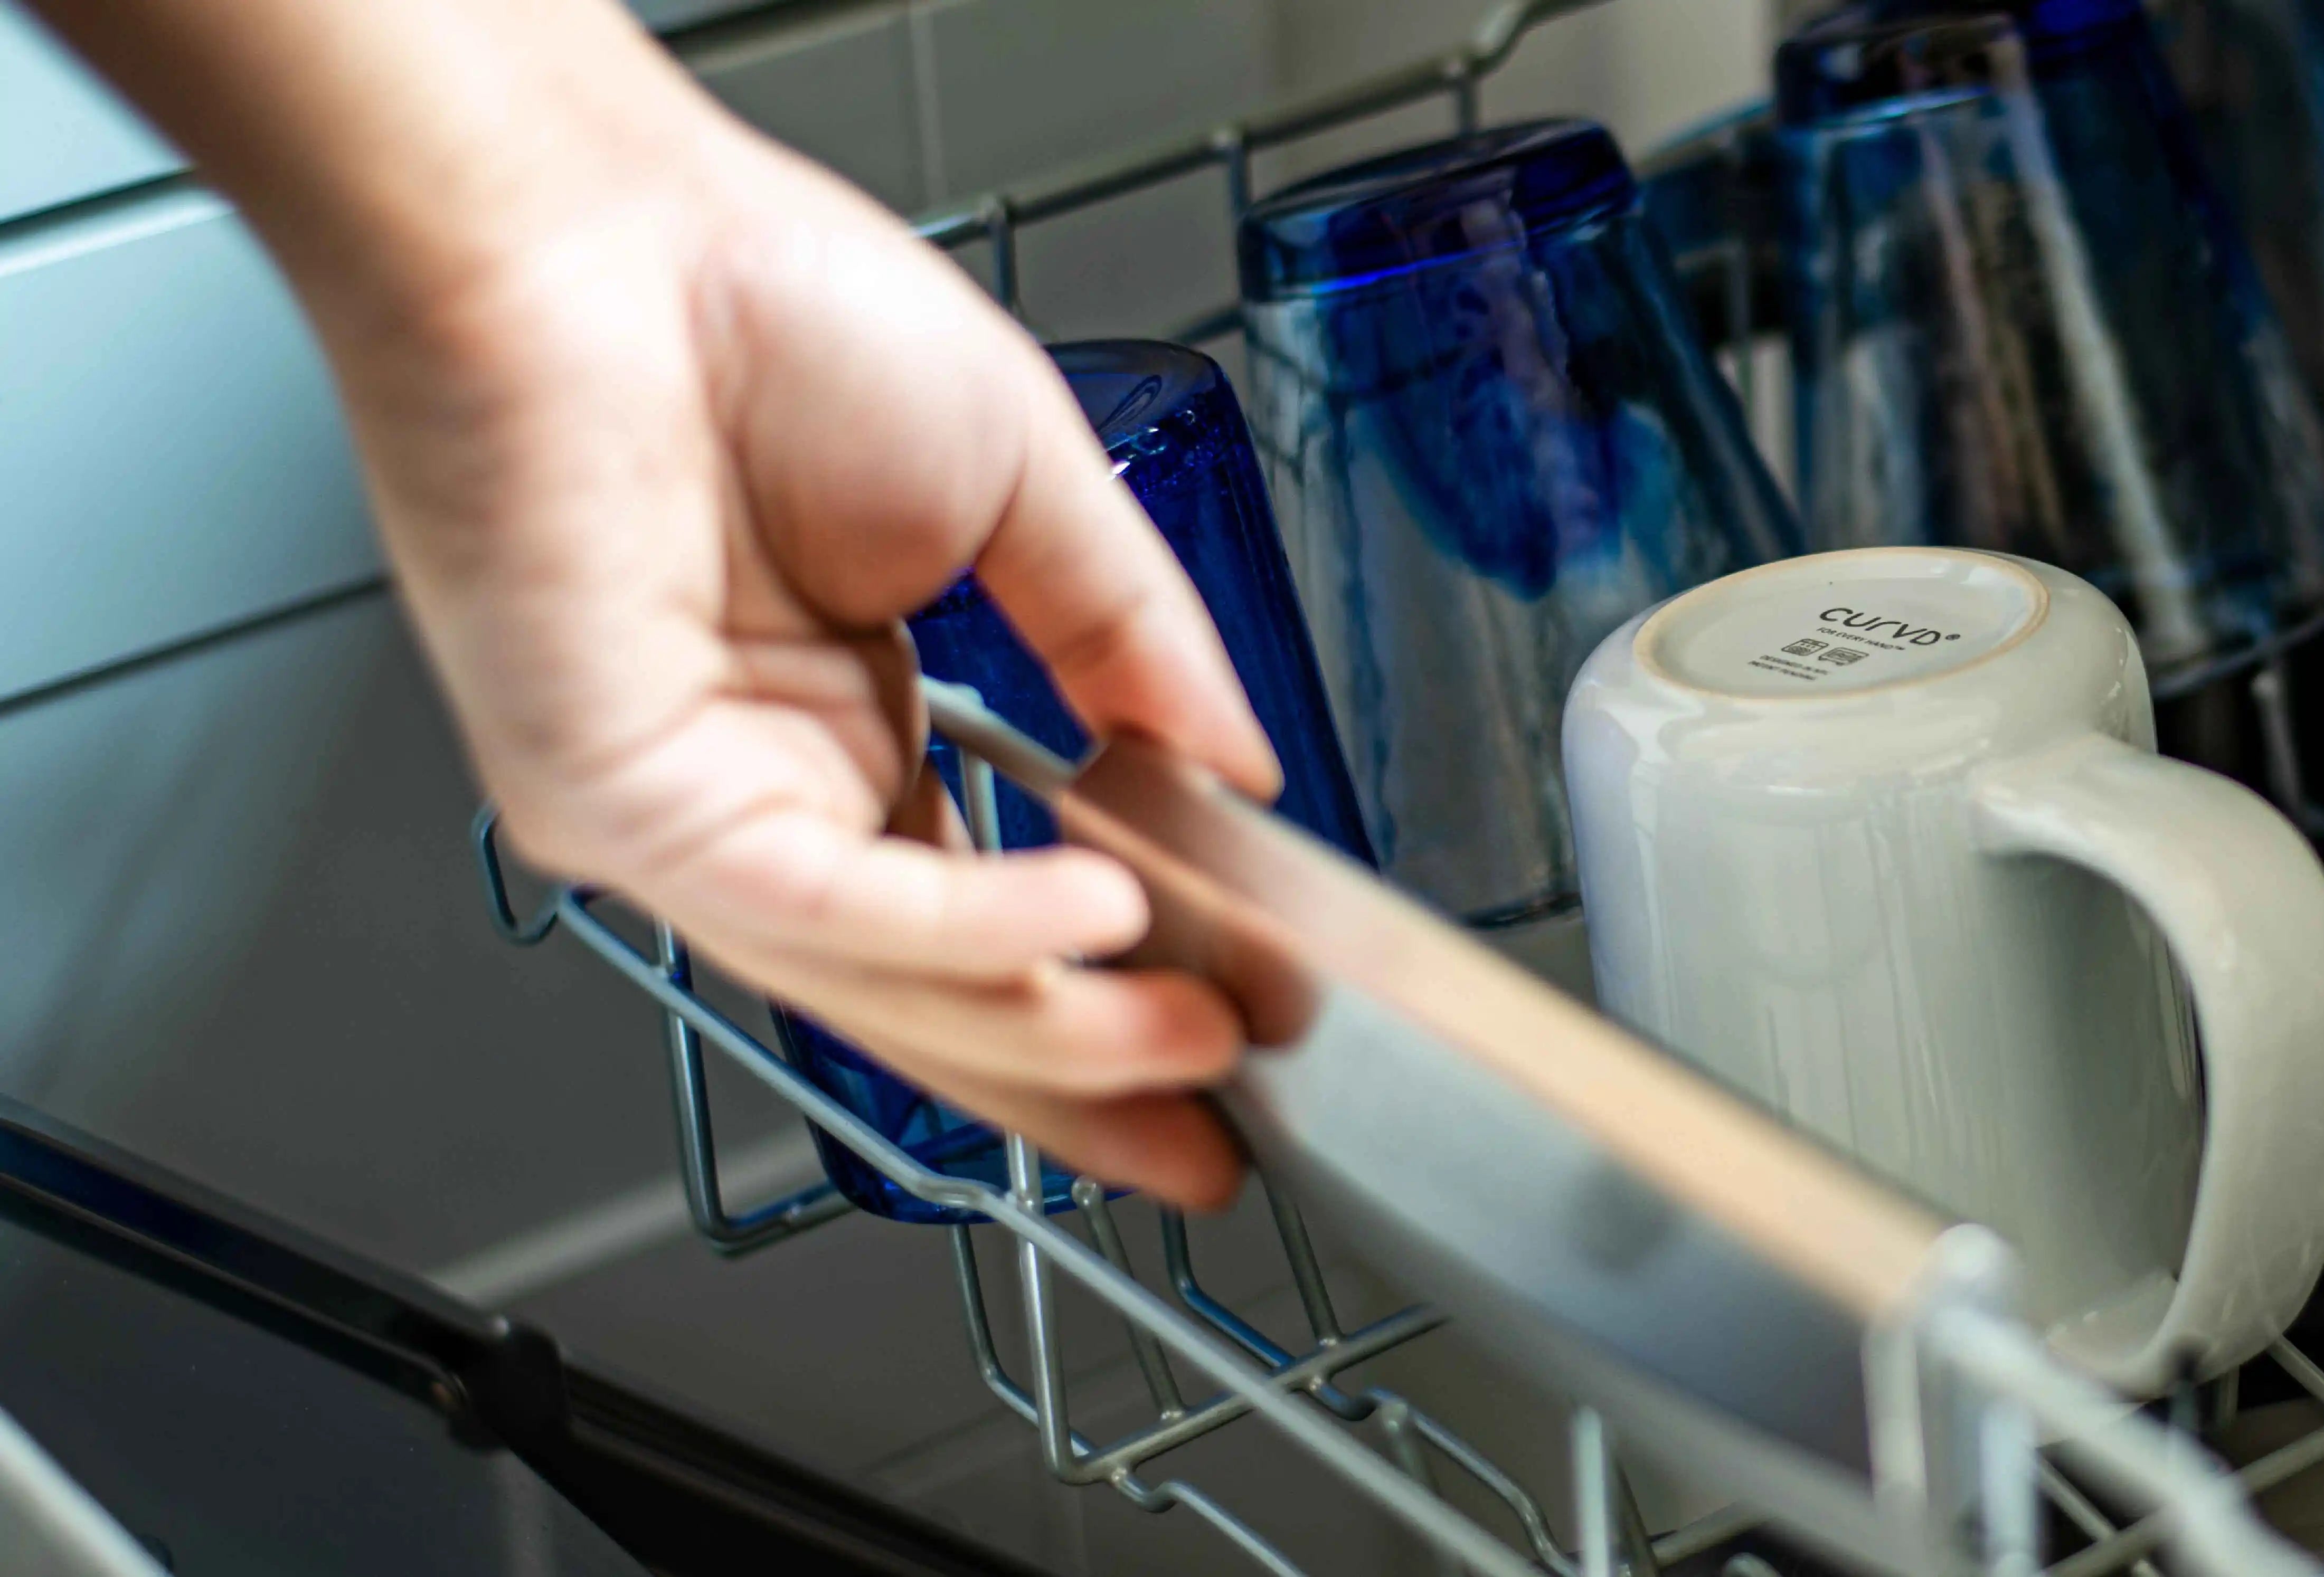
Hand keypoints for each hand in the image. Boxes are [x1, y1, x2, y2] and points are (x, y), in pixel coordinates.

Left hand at [370, 124, 1276, 1205]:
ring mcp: (678, 810)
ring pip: (882, 979)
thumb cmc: (757, 304)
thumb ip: (1132, 643)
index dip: (1106, 986)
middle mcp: (748, 786)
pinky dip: (970, 921)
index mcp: (829, 720)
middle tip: (1213, 1129)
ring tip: (1192, 1032)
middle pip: (931, 990)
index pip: (978, 908)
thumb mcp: (1026, 485)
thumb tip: (1231, 768)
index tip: (1225, 1025)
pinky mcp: (625, 798)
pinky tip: (1089, 915)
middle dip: (1085, 1074)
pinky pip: (824, 902)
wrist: (598, 223)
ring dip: (1054, 1023)